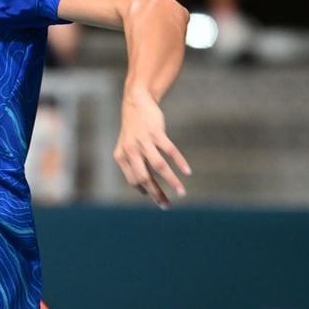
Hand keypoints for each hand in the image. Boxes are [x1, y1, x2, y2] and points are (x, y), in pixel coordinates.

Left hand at [114, 91, 190, 208]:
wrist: (136, 102)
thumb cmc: (133, 129)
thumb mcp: (126, 147)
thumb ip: (132, 165)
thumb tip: (142, 188)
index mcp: (121, 157)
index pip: (133, 181)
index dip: (144, 190)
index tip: (156, 198)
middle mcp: (130, 151)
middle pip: (144, 178)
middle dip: (157, 194)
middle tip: (167, 206)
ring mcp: (143, 141)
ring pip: (159, 167)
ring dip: (172, 182)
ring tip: (182, 193)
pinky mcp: (156, 132)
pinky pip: (169, 151)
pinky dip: (179, 162)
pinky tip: (187, 172)